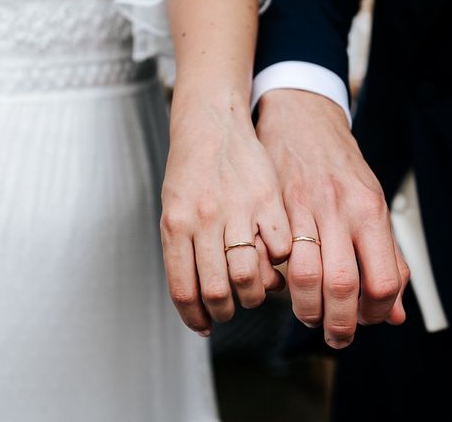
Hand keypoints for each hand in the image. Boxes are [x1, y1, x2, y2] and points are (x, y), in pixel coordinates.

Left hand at [161, 94, 290, 335]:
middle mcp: (205, 220)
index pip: (184, 289)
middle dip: (226, 311)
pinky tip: (270, 260)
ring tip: (253, 290)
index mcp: (176, 225)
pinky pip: (278, 249)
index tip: (205, 325)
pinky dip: (276, 264)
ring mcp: (237, 210)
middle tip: (231, 308)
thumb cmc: (190, 173)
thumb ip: (183, 252)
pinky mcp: (267, 200)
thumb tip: (201, 299)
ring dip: (254, 295)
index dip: (195, 317)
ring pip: (249, 276)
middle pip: (218, 291)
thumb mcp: (173, 210)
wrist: (213, 126)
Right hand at [256, 89, 409, 348]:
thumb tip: (395, 312)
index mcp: (370, 211)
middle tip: (337, 335)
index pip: (383, 279)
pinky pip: (277, 256)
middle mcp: (340, 209)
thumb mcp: (374, 204)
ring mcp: (305, 207)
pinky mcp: (275, 207)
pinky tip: (287, 285)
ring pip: (305, 276)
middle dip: (339, 323)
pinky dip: (281, 281)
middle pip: (343, 284)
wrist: (303, 118)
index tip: (368, 319)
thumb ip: (387, 258)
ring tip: (310, 314)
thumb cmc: (339, 164)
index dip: (376, 311)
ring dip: (307, 308)